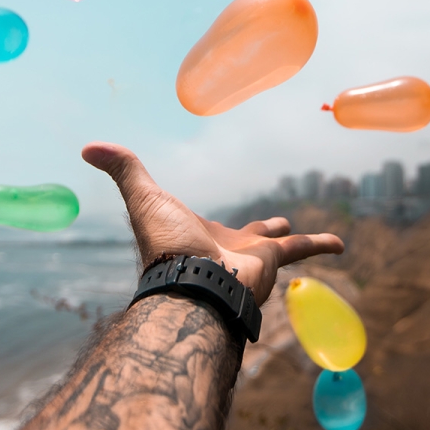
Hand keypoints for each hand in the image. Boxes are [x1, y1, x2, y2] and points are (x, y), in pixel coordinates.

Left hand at [82, 142, 343, 304]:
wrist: (192, 283)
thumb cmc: (165, 243)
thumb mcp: (143, 196)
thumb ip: (124, 168)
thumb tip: (88, 146)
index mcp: (198, 233)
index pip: (208, 223)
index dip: (207, 219)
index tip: (205, 219)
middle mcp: (227, 247)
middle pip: (249, 236)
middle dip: (261, 232)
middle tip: (274, 226)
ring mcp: (252, 256)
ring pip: (283, 245)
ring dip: (297, 242)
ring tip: (315, 242)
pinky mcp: (273, 261)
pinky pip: (304, 250)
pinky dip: (322, 246)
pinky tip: (340, 245)